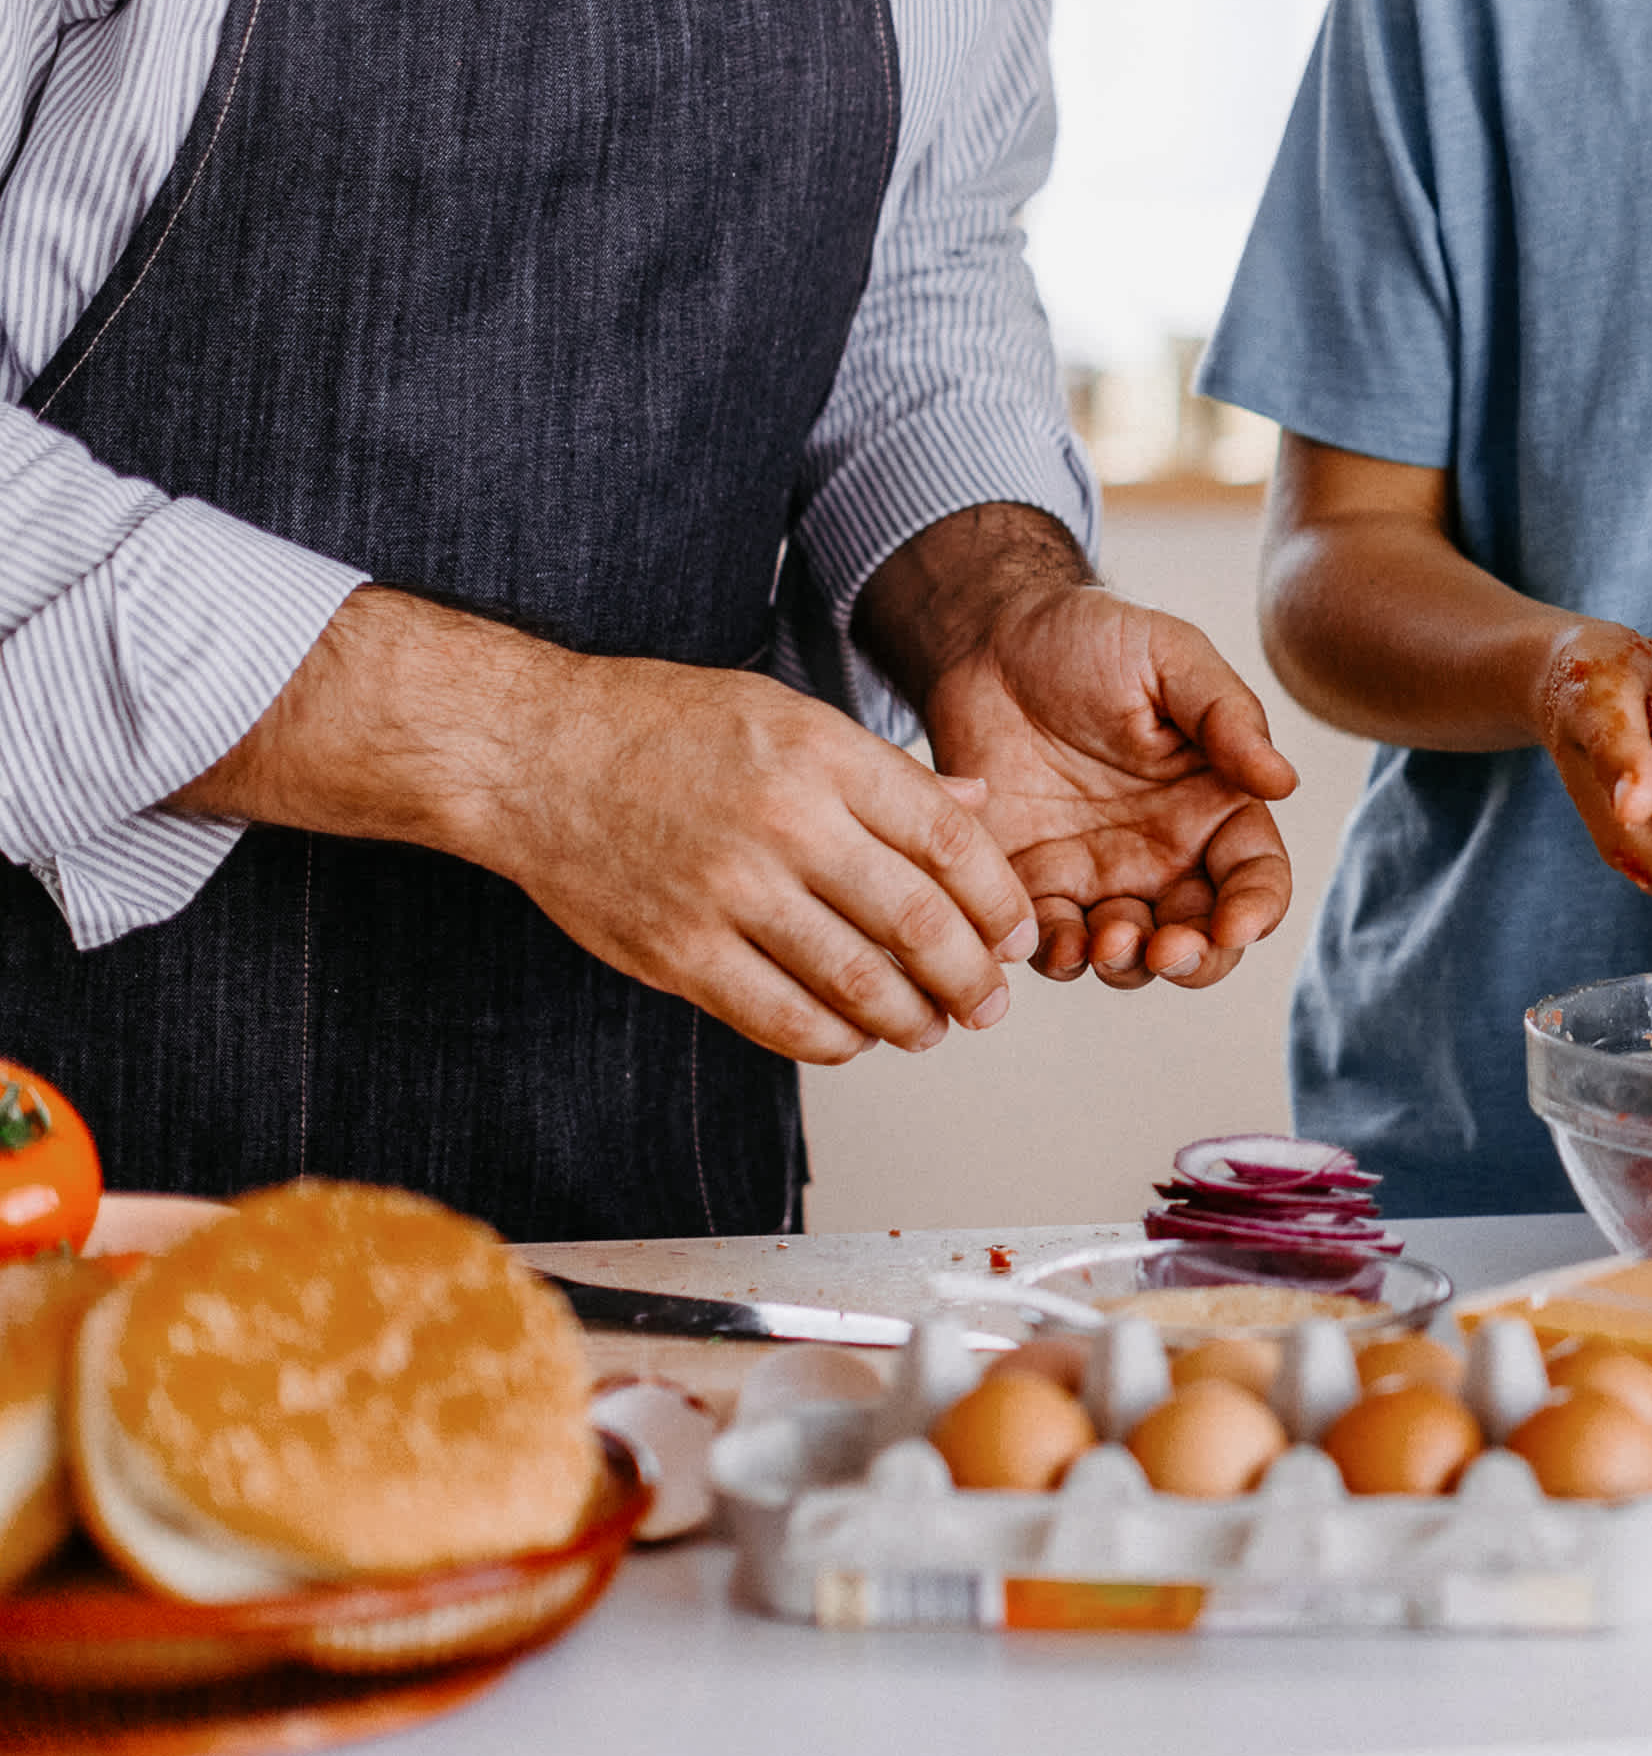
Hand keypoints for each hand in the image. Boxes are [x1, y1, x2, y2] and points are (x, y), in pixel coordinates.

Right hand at [490, 650, 1031, 1063]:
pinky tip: (852, 1037)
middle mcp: (786, 823)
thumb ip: (887, 771)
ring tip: (930, 1028)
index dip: (1001, 903)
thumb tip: (980, 804)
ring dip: (911, 1020)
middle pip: (918, 922)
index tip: (1017, 937)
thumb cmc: (662, 727)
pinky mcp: (678, 951)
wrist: (529, 754)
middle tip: (990, 1003)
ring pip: (857, 983)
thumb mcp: (788, 715)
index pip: (951, 843)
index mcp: (825, 757)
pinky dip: (833, 1040)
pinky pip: (780, 1018)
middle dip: (972, 978)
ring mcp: (729, 892)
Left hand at [866, 506, 1300, 991]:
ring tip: (1109, 940)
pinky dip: (1061, 958)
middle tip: (1167, 948)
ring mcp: (1099, 876)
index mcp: (1215, 805)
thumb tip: (1284, 783)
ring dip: (1129, 966)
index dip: (1256, 910)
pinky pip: (1052, 943)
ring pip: (1131, 956)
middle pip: (1203, 938)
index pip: (1256, 877)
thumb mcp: (1171, 659)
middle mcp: (1166, 854)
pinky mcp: (1032, 885)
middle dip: (1195, 959)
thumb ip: (1228, 717)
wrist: (987, 641)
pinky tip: (1059, 941)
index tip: (1236, 924)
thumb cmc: (1090, 640)